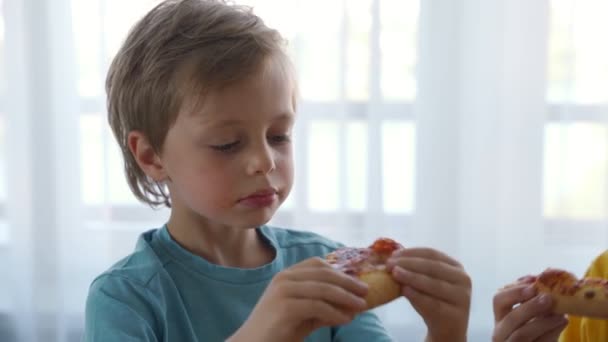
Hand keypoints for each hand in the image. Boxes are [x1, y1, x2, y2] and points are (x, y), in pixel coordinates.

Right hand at [228, 257, 368, 341]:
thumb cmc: (278, 331)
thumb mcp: (305, 314)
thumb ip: (324, 305)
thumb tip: (352, 304)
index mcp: (287, 275)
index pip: (317, 264)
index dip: (340, 271)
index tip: (358, 280)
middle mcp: (284, 278)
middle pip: (324, 274)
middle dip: (348, 282)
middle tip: (366, 292)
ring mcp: (283, 291)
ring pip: (323, 288)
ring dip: (346, 298)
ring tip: (361, 307)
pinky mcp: (285, 307)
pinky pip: (318, 306)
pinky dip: (335, 312)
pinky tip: (346, 319)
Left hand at [387, 248, 470, 341]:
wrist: (448, 329)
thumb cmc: (434, 300)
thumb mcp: (427, 282)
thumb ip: (415, 270)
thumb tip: (392, 259)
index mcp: (455, 267)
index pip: (432, 254)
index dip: (411, 252)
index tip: (393, 254)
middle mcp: (463, 279)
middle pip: (433, 267)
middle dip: (409, 263)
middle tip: (390, 264)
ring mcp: (461, 298)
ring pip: (434, 284)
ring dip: (412, 277)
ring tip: (395, 274)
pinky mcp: (456, 315)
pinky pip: (434, 304)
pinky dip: (417, 296)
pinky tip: (405, 291)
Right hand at [492, 282, 567, 341]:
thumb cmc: (535, 328)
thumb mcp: (532, 312)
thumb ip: (535, 297)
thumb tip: (549, 273)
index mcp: (500, 316)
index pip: (498, 300)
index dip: (514, 290)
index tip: (533, 282)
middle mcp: (501, 331)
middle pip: (510, 318)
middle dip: (529, 306)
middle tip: (547, 298)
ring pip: (522, 333)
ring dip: (543, 322)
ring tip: (560, 315)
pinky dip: (551, 333)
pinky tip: (562, 323)